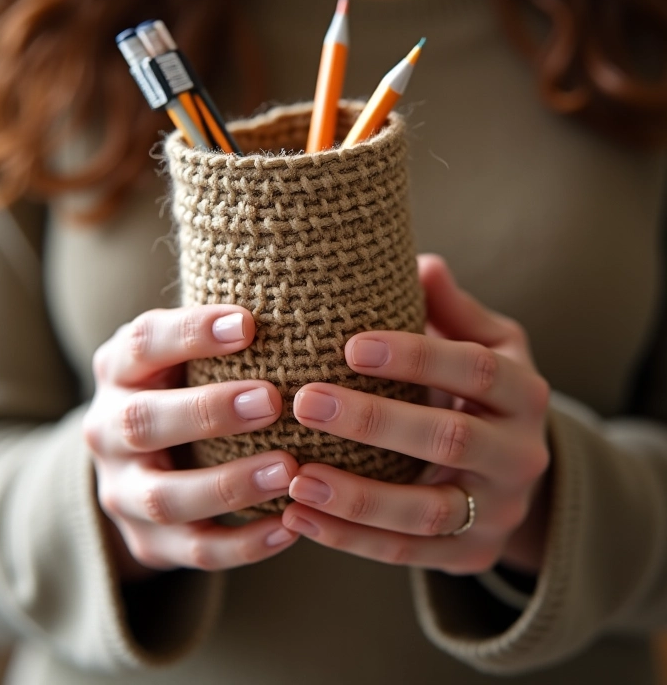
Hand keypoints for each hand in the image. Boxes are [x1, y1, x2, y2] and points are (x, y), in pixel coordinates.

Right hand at [82, 305, 299, 578]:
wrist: (137, 462)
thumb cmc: (182, 387)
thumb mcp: (184, 354)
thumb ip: (220, 334)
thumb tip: (302, 302)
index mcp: (118, 371)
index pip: (143, 344)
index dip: (190, 333)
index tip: (248, 323)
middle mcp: (107, 430)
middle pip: (143, 423)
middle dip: (207, 411)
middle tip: (270, 401)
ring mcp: (123, 492)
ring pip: (166, 498)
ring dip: (228, 485)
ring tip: (289, 470)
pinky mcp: (148, 542)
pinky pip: (194, 551)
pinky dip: (243, 545)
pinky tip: (289, 528)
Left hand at [283, 254, 550, 574]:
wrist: (512, 470)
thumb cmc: (481, 391)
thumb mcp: (486, 343)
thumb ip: (452, 309)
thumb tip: (420, 263)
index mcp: (523, 392)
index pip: (475, 368)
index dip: (416, 357)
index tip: (349, 345)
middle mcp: (521, 454)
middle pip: (450, 440)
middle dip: (375, 423)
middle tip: (305, 402)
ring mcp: (499, 511)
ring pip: (428, 511)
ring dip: (358, 498)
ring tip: (296, 477)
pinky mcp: (470, 555)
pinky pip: (407, 553)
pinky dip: (350, 540)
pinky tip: (297, 517)